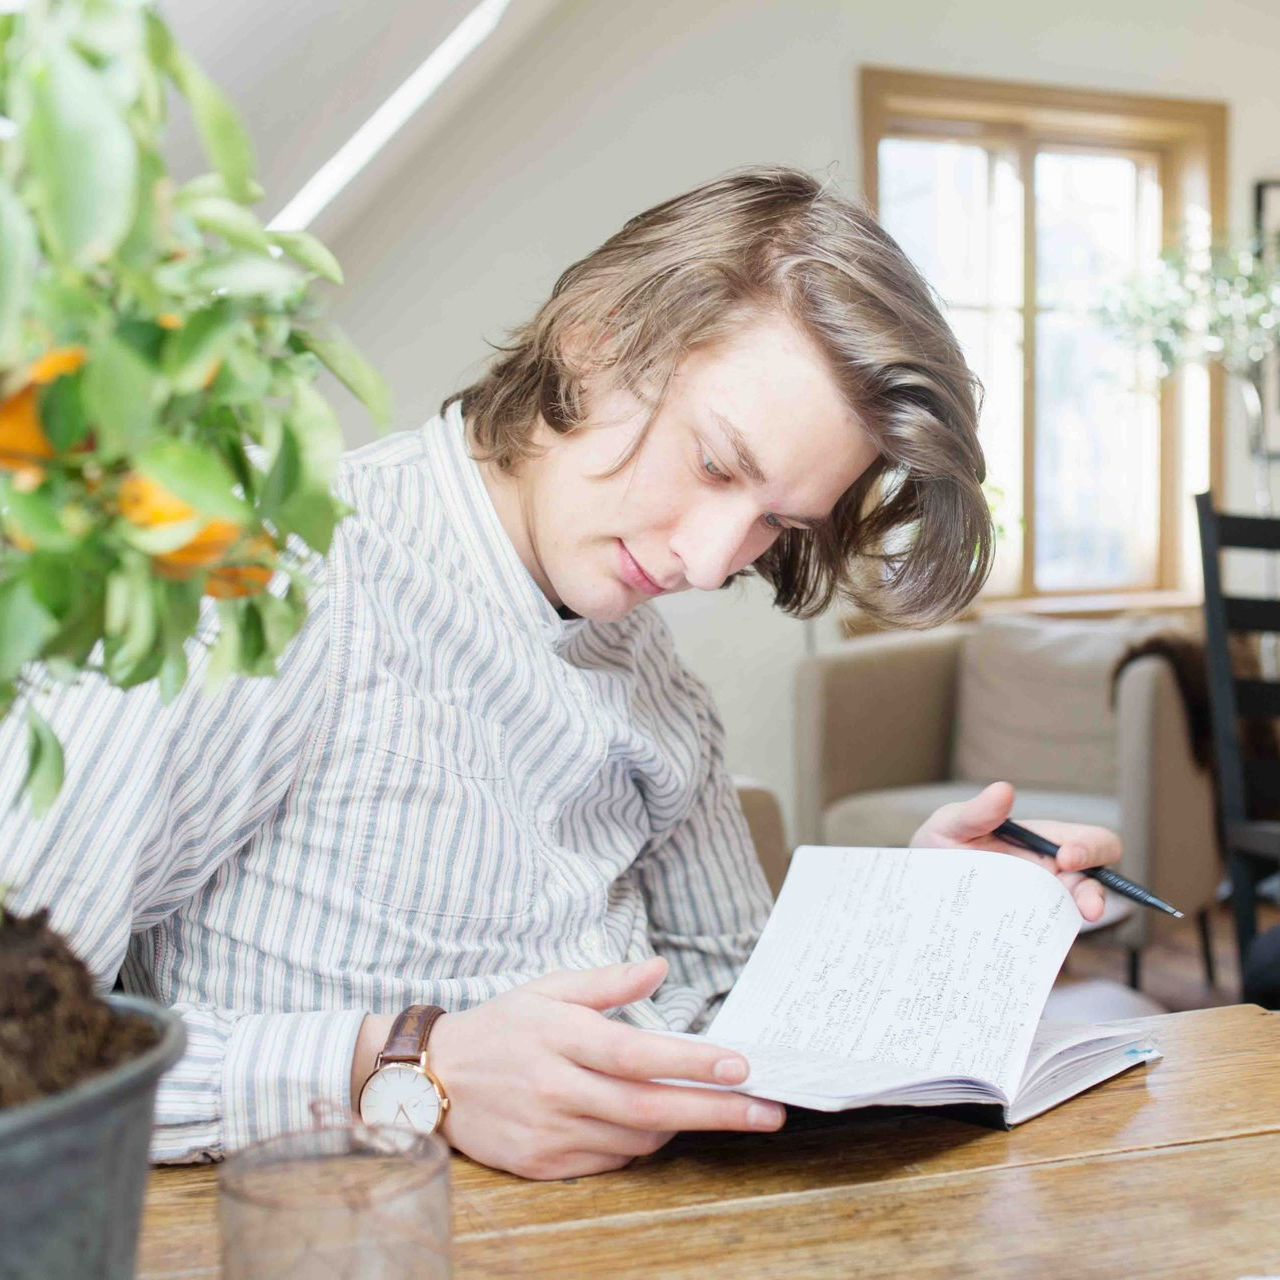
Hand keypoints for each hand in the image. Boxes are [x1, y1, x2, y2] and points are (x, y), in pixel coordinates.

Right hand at [426, 957, 784, 1179]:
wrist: (433, 1079)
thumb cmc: (502, 1026)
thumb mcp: (549, 989)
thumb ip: (608, 982)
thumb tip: (661, 967)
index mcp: (561, 1036)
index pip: (636, 1054)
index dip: (690, 1062)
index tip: (740, 1066)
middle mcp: (556, 1087)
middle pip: (648, 1108)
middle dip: (715, 1112)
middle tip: (767, 1112)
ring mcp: (549, 1131)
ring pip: (635, 1139)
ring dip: (678, 1126)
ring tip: (707, 1106)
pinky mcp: (542, 1165)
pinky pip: (609, 1161)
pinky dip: (639, 1144)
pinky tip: (649, 1125)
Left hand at [909, 780, 1121, 921]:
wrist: (916, 886)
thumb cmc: (940, 845)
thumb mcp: (950, 825)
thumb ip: (976, 811)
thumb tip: (1004, 790)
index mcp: (1042, 840)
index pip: (1090, 840)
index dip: (1091, 847)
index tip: (1066, 857)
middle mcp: (1050, 873)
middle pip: (1096, 881)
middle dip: (1098, 890)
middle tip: (1088, 906)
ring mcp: (1040, 904)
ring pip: (1076, 914)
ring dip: (1081, 920)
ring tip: (1078, 924)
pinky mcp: (1024, 932)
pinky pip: (1045, 939)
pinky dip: (1045, 942)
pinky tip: (1029, 947)